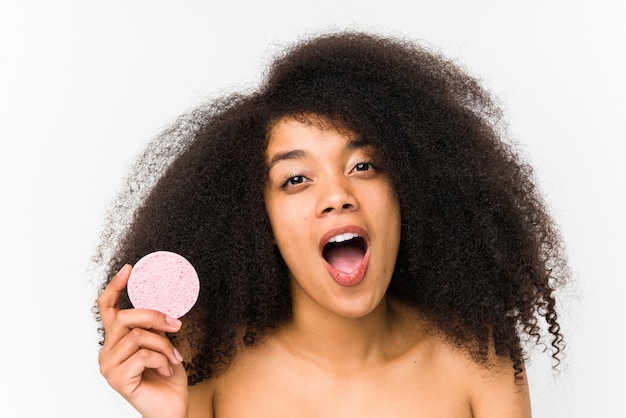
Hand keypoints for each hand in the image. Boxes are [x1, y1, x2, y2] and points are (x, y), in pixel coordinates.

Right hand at [97, 264, 188, 417]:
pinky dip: (162, 359)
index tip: (129, 269)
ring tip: (173, 358)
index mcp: (115, 340)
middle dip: (155, 317)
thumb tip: (163, 302)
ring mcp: (108, 366)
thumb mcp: (163, 342)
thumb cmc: (167, 375)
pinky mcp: (117, 379)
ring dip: (163, 345)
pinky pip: (143, 355)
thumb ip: (155, 326)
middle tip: (176, 326)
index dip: (115, 286)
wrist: (172, 407)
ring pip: (137, 336)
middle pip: (125, 318)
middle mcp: (106, 351)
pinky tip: (167, 370)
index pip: (107, 308)